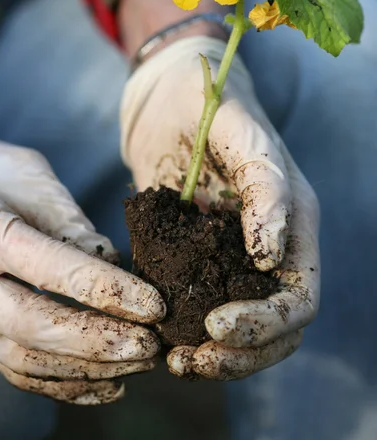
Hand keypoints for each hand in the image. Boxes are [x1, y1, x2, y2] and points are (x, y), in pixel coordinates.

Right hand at [0, 135, 164, 402]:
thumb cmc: (0, 178)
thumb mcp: (36, 186)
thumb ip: (73, 227)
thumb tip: (119, 266)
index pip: (56, 269)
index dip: (109, 291)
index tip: (154, 305)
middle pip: (36, 325)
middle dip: (100, 340)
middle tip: (150, 345)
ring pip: (27, 358)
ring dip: (90, 368)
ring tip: (139, 363)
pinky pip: (19, 370)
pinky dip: (66, 384)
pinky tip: (109, 383)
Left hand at [121, 36, 319, 379]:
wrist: (166, 92)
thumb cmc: (207, 98)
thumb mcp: (238, 131)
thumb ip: (265, 187)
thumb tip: (270, 257)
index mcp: (293, 219)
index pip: (298, 297)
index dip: (265, 324)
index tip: (214, 326)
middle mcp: (269, 243)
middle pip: (274, 326)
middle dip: (239, 354)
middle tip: (189, 362)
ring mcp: (232, 252)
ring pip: (240, 325)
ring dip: (214, 354)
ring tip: (174, 361)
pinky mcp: (197, 253)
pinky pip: (200, 303)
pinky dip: (184, 330)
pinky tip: (157, 336)